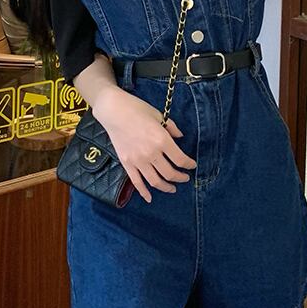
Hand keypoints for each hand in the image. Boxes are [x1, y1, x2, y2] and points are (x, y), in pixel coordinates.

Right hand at [91, 86, 196, 203]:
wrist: (113, 111)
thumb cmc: (137, 109)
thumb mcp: (159, 115)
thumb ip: (172, 128)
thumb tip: (180, 136)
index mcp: (162, 140)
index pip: (180, 159)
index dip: (189, 164)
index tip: (192, 165)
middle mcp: (151, 153)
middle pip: (170, 173)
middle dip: (180, 178)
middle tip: (185, 178)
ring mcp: (138, 160)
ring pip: (155, 182)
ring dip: (166, 187)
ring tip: (172, 188)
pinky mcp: (126, 163)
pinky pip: (137, 182)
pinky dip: (144, 192)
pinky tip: (150, 198)